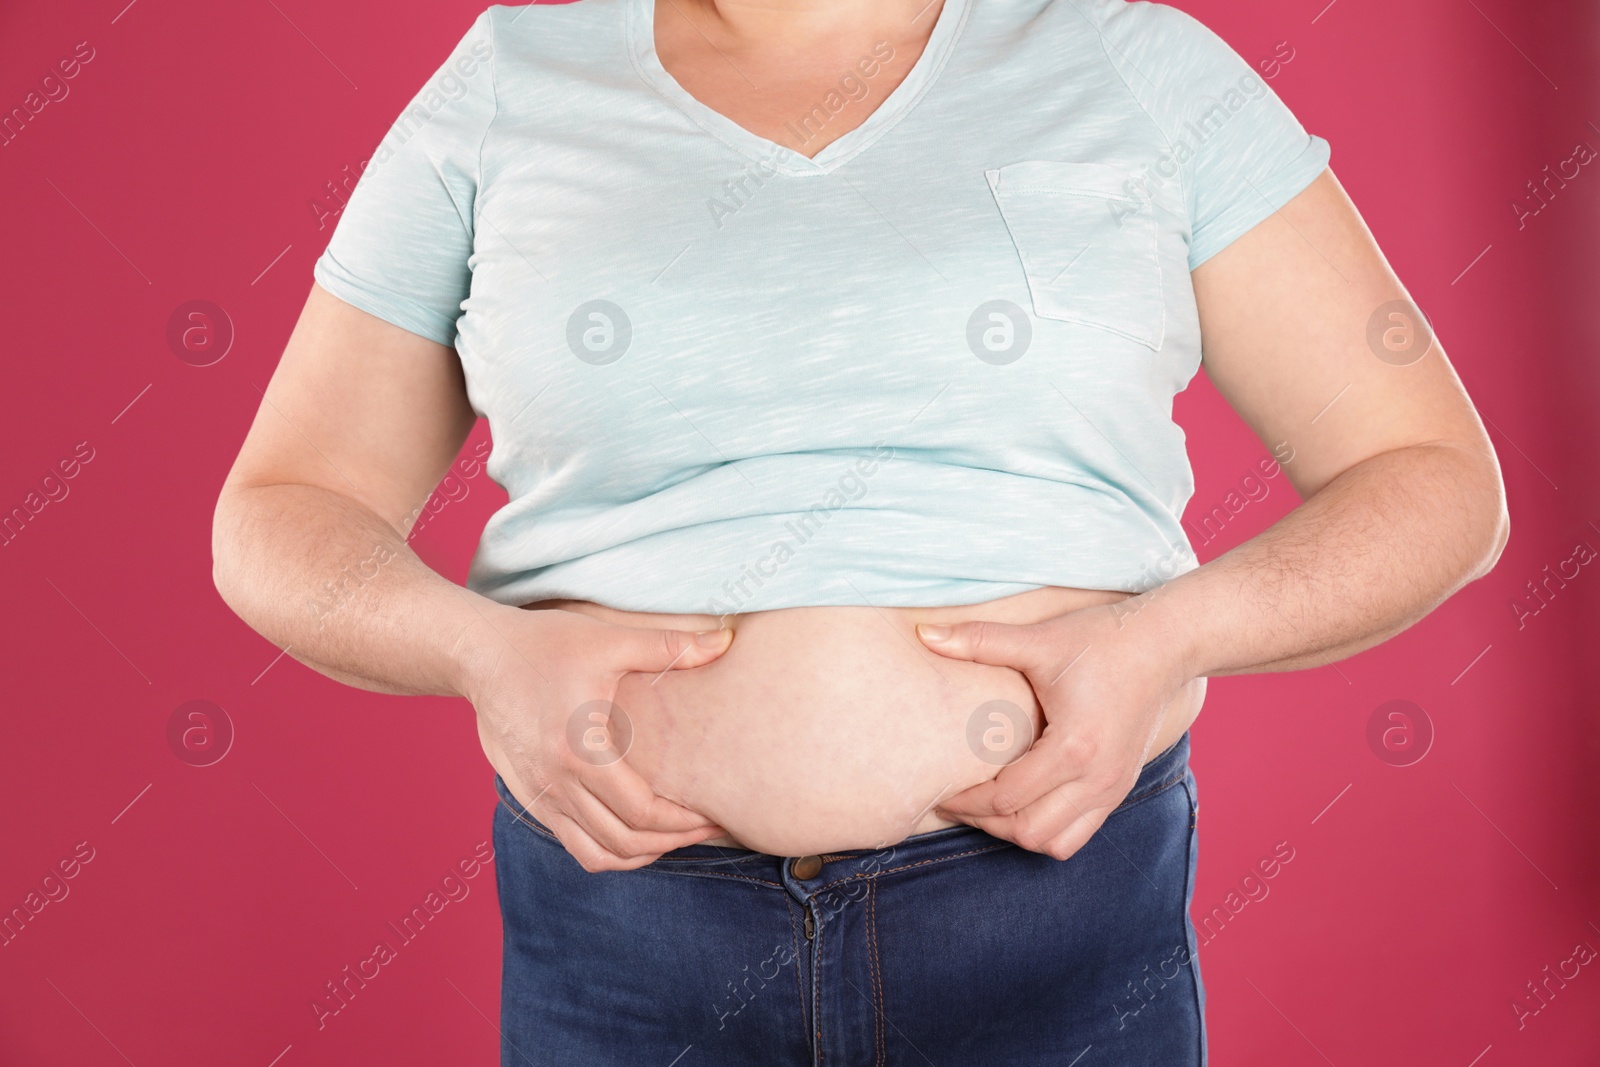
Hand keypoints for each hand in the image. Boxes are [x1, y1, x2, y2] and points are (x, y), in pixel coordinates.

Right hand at [459, 604, 734, 871]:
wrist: (479, 657)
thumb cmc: (544, 645)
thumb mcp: (609, 640)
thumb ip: (670, 645)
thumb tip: (725, 642)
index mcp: (580, 751)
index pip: (640, 812)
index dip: (682, 823)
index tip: (712, 815)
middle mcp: (556, 783)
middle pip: (623, 842)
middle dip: (672, 843)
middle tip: (706, 829)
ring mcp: (539, 796)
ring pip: (596, 855)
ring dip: (640, 855)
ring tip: (673, 838)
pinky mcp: (528, 798)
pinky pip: (572, 844)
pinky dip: (607, 851)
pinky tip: (632, 833)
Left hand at [915, 601, 1196, 860]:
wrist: (1168, 645)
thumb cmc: (1103, 640)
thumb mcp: (1039, 639)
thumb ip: (980, 640)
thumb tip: (925, 635)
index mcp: (1073, 748)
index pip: (1007, 798)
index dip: (968, 801)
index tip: (942, 791)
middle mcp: (1097, 779)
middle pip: (1029, 832)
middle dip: (987, 823)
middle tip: (958, 802)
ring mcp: (1113, 788)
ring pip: (1056, 843)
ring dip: (1019, 832)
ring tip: (990, 808)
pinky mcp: (1120, 787)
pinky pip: (1079, 832)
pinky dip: (1047, 828)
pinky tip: (1025, 802)